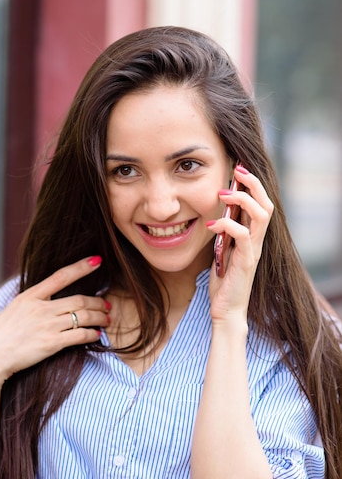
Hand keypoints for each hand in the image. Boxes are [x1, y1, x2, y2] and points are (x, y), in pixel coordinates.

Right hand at [0, 257, 110, 383]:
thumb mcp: (11, 309)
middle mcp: (41, 308)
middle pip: (79, 299)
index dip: (81, 267)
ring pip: (83, 316)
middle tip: (107, 304)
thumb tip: (42, 299)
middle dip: (98, 302)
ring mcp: (47, 325)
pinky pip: (79, 335)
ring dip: (99, 317)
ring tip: (107, 319)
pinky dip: (91, 334)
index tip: (97, 260)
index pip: (61, 276)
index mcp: (30, 296)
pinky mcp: (51, 344)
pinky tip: (96, 335)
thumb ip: (30, 303)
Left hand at [206, 166, 273, 324]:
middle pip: (267, 204)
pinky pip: (243, 235)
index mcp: (252, 236)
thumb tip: (216, 211)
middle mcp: (257, 241)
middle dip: (253, 184)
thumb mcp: (222, 249)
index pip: (261, 204)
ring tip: (224, 194)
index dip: (253, 185)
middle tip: (237, 171)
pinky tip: (212, 224)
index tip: (238, 169)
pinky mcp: (246, 261)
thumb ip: (224, 232)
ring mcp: (253, 250)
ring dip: (243, 200)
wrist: (226, 310)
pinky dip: (227, 224)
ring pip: (262, 215)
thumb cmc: (223, 281)